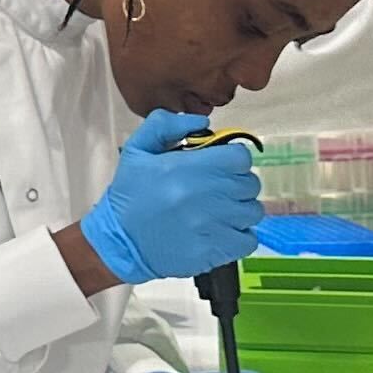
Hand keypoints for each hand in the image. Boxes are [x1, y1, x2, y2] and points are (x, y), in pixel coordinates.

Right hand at [76, 111, 264, 283]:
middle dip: (235, 183)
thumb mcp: (137, 150)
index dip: (231, 159)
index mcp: (190, 168)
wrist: (120, 243)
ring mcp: (215, 226)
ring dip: (239, 210)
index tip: (218, 166)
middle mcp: (207, 196)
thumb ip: (166, 125)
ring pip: (252, 211)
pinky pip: (248, 239)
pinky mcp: (217, 251)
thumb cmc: (130, 196)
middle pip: (250, 183)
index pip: (240, 157)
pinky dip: (239, 236)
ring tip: (217, 212)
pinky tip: (219, 232)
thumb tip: (204, 122)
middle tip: (214, 189)